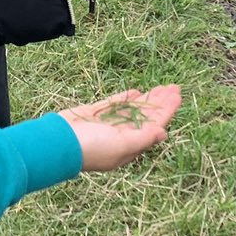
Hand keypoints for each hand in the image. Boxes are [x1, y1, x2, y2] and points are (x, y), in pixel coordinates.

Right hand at [62, 86, 182, 171]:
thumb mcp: (122, 145)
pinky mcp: (94, 114)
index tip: (178, 96)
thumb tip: (164, 132)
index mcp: (129, 145)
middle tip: (174, 87)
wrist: (57, 141)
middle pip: (146, 116)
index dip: (167, 110)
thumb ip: (143, 138)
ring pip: (133, 109)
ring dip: (147, 98)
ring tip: (161, 87)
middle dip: (161, 102)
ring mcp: (107, 124)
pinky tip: (136, 92)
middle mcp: (121, 135)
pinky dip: (126, 98)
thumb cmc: (91, 147)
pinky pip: (114, 104)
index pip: (154, 125)